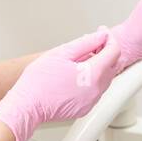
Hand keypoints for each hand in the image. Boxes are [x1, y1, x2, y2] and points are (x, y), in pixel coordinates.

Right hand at [0, 28, 121, 140]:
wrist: (27, 106)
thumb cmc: (38, 81)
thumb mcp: (61, 53)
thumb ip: (85, 43)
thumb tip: (100, 36)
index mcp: (93, 74)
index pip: (114, 52)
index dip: (109, 39)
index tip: (102, 32)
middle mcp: (97, 89)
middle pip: (112, 65)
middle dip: (105, 52)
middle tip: (91, 43)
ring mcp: (92, 101)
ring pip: (105, 79)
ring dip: (98, 66)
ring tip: (79, 60)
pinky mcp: (85, 108)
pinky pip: (95, 91)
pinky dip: (92, 80)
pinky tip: (76, 75)